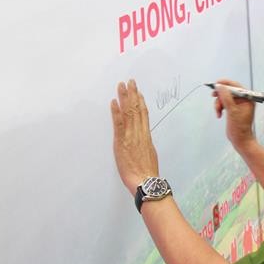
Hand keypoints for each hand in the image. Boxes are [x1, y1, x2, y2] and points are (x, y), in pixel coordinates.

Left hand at [111, 79, 158, 193]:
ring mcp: (131, 137)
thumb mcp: (149, 155)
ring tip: (122, 86)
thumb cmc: (147, 173)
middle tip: (130, 81)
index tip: (138, 92)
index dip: (141, 102)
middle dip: (133, 94)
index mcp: (146, 136)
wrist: (145, 181)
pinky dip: (116, 112)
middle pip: (136, 110)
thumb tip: (143, 139)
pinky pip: (119, 124)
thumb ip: (145, 144)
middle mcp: (139, 133)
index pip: (144, 115)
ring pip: (128, 113)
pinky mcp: (121, 142)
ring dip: (124, 98)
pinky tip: (114, 102)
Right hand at [213, 79, 255, 150]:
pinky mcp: (233, 110)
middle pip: (229, 91)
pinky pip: (224, 104)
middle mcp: (244, 100)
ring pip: (224, 98)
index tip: (216, 84)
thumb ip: (226, 97)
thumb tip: (220, 86)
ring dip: (219, 104)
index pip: (236, 86)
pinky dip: (220, 108)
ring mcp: (238, 105)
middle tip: (213, 96)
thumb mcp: (232, 111)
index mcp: (248, 98)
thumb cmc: (240, 128)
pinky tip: (219, 115)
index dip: (226, 83)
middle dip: (220, 95)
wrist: (240, 140)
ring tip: (218, 112)